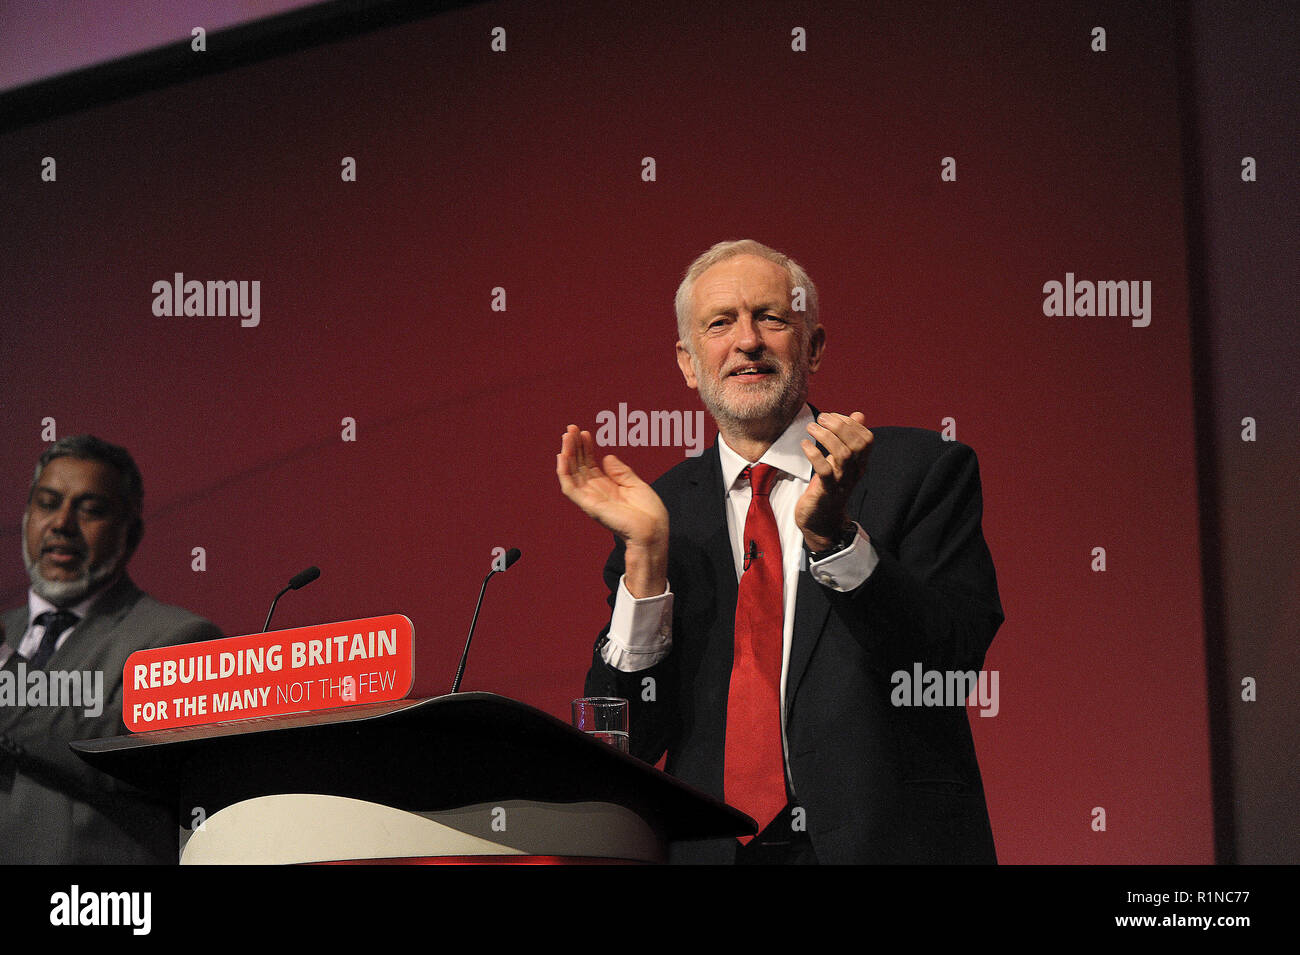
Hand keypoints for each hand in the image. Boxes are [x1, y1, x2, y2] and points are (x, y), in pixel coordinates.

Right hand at [557, 425, 668, 596]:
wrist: (652, 531)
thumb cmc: (648, 512)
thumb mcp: (636, 484)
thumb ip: (621, 471)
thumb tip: (607, 456)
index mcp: (608, 487)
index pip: (590, 464)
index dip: (586, 448)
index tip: (584, 432)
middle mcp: (596, 492)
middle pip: (579, 466)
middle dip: (574, 446)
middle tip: (571, 428)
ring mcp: (591, 498)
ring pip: (571, 473)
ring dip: (567, 454)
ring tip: (566, 435)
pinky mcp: (589, 505)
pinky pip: (570, 488)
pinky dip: (563, 472)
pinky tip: (562, 456)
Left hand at [796, 411, 872, 550]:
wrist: (820, 522)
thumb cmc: (828, 488)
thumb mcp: (840, 461)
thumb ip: (848, 439)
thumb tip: (859, 415)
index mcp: (859, 464)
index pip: (867, 438)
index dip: (851, 423)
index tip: (832, 416)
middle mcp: (854, 472)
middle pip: (857, 444)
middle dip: (839, 426)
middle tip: (820, 418)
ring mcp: (841, 482)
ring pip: (843, 454)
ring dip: (826, 436)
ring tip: (811, 428)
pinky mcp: (826, 491)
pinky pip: (825, 471)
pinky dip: (814, 454)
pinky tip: (805, 445)